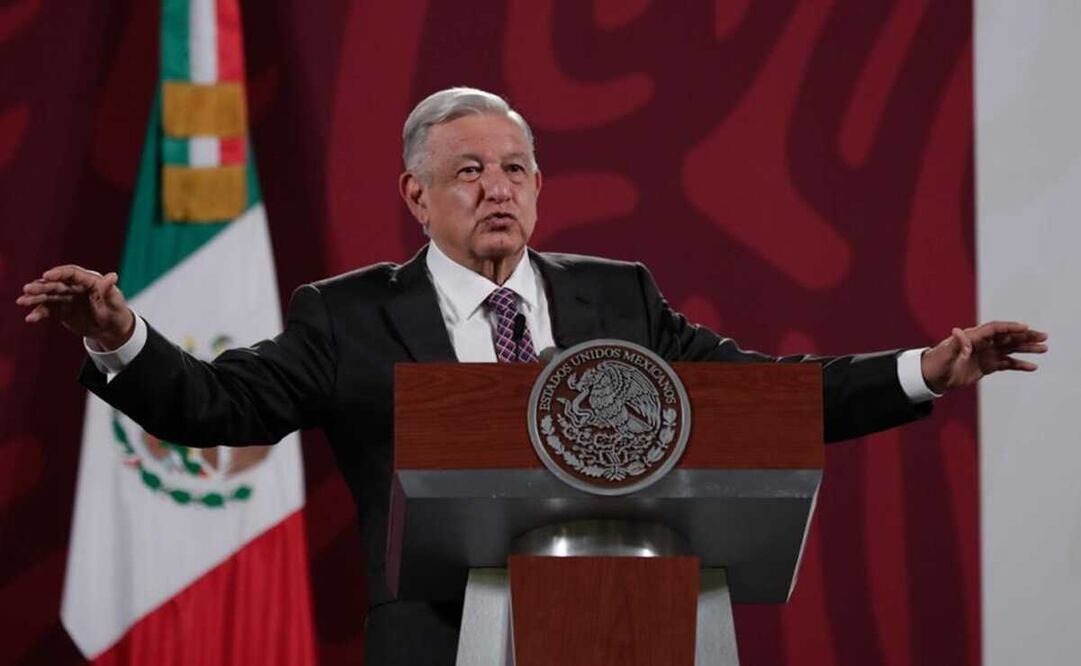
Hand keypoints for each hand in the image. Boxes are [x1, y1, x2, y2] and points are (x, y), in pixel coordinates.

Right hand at [16, 265, 134, 349]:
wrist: (111, 329)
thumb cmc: (116, 312)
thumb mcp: (115, 302)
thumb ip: (110, 290)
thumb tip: (113, 276)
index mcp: (89, 280)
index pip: (71, 273)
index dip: (58, 273)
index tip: (46, 276)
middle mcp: (75, 287)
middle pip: (56, 284)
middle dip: (42, 286)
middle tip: (28, 289)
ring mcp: (66, 297)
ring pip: (48, 296)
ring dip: (35, 298)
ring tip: (22, 301)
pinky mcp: (61, 309)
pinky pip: (48, 310)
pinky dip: (39, 313)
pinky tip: (30, 318)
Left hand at [920, 321, 1047, 392]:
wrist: (933, 376)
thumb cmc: (936, 363)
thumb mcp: (944, 354)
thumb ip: (954, 344)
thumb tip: (957, 331)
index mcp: (973, 337)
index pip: (994, 329)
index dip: (1009, 327)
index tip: (1025, 327)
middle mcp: (982, 344)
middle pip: (1007, 337)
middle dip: (1025, 336)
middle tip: (1043, 336)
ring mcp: (986, 354)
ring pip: (1010, 349)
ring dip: (1026, 348)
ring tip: (1043, 349)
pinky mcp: (987, 365)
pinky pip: (1006, 364)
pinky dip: (1019, 365)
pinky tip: (1032, 367)